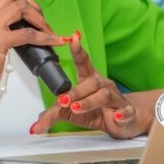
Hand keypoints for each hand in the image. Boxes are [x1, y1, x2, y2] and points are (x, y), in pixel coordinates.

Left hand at [30, 34, 159, 138]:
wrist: (124, 122)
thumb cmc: (97, 111)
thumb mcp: (71, 113)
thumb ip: (54, 115)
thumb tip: (35, 125)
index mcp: (89, 79)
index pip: (83, 62)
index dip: (78, 50)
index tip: (72, 37)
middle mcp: (103, 85)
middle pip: (91, 83)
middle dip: (76, 92)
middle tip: (62, 100)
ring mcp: (116, 98)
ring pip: (104, 95)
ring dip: (89, 102)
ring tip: (76, 108)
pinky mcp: (127, 112)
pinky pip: (126, 111)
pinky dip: (121, 114)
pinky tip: (116, 116)